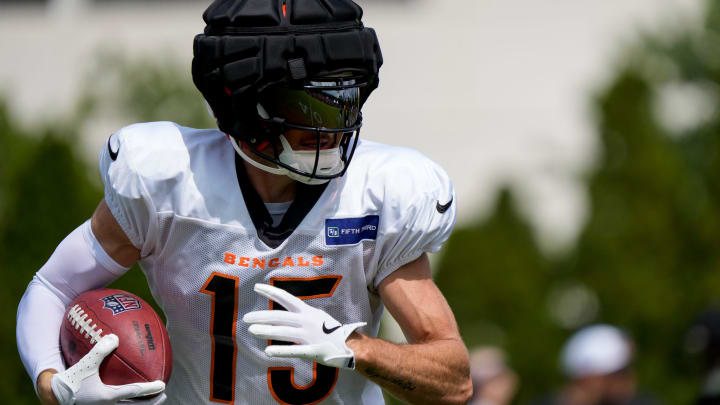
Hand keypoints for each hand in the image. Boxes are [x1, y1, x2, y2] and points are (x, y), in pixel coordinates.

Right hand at [51, 334, 166, 404]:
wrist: (52, 396)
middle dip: (152, 402)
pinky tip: (128, 394)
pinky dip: (128, 401)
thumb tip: (115, 337)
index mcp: (107, 397)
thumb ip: (100, 350)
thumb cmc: (70, 380)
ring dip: (142, 404)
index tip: (162, 384)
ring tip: (152, 398)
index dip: (150, 388)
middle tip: (163, 394)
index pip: (134, 392)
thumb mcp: (85, 364)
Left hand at [243, 283, 365, 368]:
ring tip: (252, 330)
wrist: (350, 345)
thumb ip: (299, 317)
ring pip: (284, 332)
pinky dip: (281, 350)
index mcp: (307, 311)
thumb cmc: (331, 331)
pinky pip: (294, 350)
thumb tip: (279, 318)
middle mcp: (307, 321)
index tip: (256, 287)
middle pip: (280, 316)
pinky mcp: (313, 350)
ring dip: (266, 330)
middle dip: (262, 316)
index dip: (271, 292)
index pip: (286, 298)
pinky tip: (268, 351)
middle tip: (246, 318)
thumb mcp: (316, 317)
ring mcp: (309, 335)